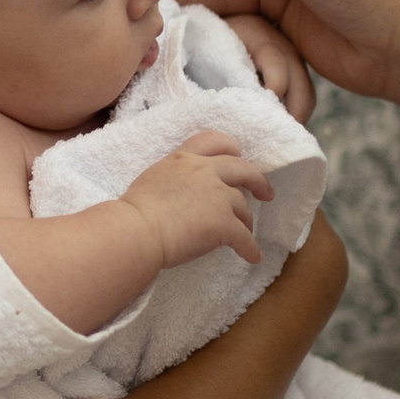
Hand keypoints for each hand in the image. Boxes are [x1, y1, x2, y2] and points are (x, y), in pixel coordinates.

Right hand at [123, 130, 273, 267]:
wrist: (137, 230)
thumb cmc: (134, 211)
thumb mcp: (154, 179)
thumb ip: (174, 178)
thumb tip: (182, 193)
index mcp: (184, 158)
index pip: (214, 141)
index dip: (230, 149)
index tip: (238, 156)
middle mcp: (205, 171)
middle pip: (243, 170)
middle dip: (258, 182)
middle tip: (265, 194)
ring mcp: (217, 197)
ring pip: (243, 207)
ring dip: (246, 221)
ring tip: (245, 234)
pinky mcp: (224, 223)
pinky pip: (244, 238)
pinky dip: (250, 249)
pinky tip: (253, 257)